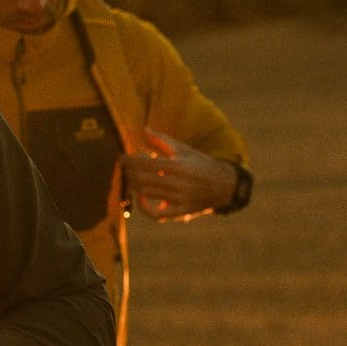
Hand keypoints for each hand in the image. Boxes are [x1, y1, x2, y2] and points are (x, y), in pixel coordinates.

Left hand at [121, 133, 239, 221]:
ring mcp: (179, 199)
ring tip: (132, 177)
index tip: (121, 158)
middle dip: (129, 173)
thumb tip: (143, 130)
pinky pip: (155, 215)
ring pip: (146, 193)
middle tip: (125, 168)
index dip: (129, 161)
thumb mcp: (185, 150)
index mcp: (179, 165)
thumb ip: (163, 141)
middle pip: (142, 179)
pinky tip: (141, 197)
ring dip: (134, 185)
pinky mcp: (180, 212)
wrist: (225, 185)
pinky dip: (144, 207)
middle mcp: (178, 183)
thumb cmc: (202, 164)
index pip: (145, 163)